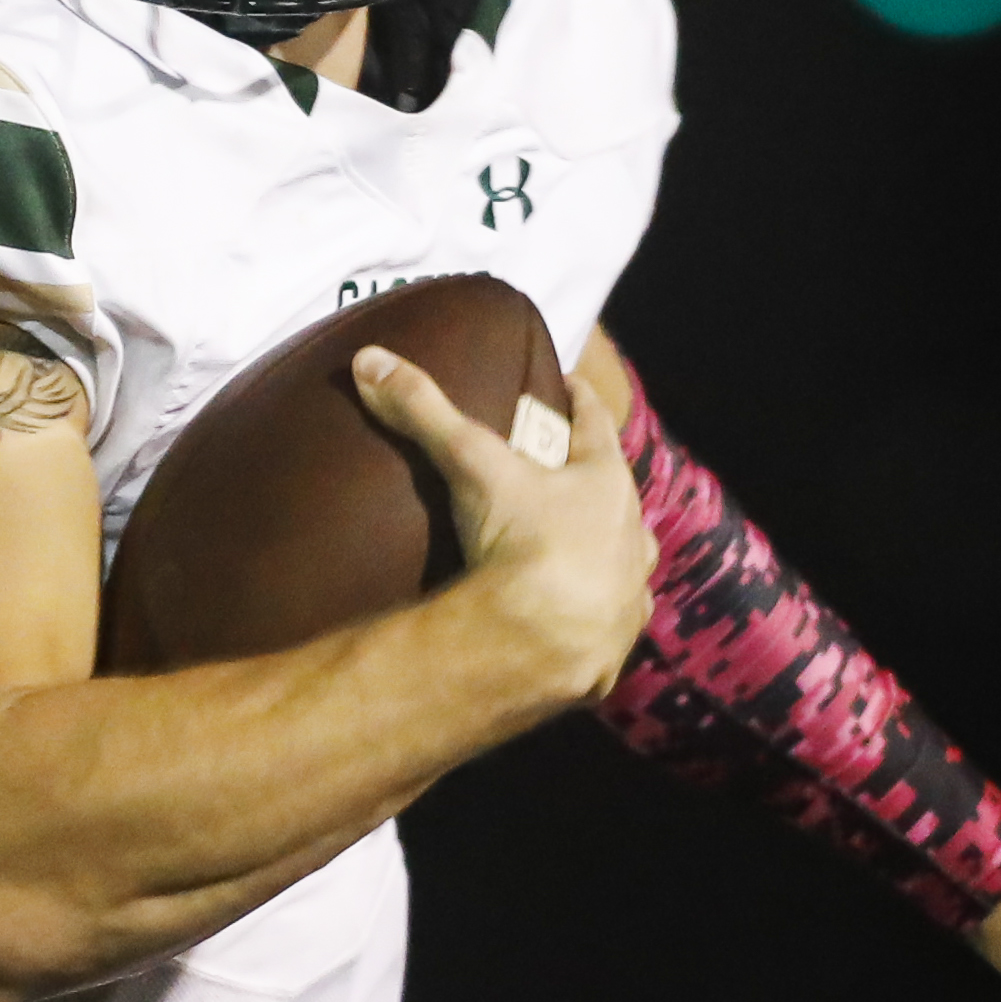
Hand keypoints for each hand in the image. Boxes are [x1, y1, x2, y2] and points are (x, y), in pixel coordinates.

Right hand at [353, 350, 655, 707]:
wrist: (542, 642)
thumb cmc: (519, 541)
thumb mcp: (469, 465)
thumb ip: (423, 410)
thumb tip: (370, 359)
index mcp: (605, 482)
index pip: (597, 425)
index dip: (581, 401)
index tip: (569, 384)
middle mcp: (631, 532)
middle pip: (615, 493)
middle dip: (593, 481)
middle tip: (566, 473)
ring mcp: (628, 590)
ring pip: (626, 556)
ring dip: (607, 547)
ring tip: (582, 546)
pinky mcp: (616, 642)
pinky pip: (615, 616)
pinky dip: (600, 609)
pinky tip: (584, 613)